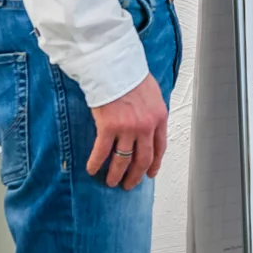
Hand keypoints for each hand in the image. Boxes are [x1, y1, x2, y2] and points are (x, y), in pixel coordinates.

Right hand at [87, 73, 167, 188]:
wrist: (116, 68)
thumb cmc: (132, 76)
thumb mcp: (153, 95)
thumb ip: (152, 112)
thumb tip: (150, 124)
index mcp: (159, 118)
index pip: (160, 148)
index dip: (154, 164)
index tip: (150, 174)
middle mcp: (146, 127)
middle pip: (143, 159)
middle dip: (136, 175)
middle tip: (129, 185)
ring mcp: (128, 128)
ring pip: (123, 160)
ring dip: (116, 174)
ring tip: (110, 182)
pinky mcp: (109, 128)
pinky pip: (102, 152)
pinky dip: (96, 163)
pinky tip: (92, 169)